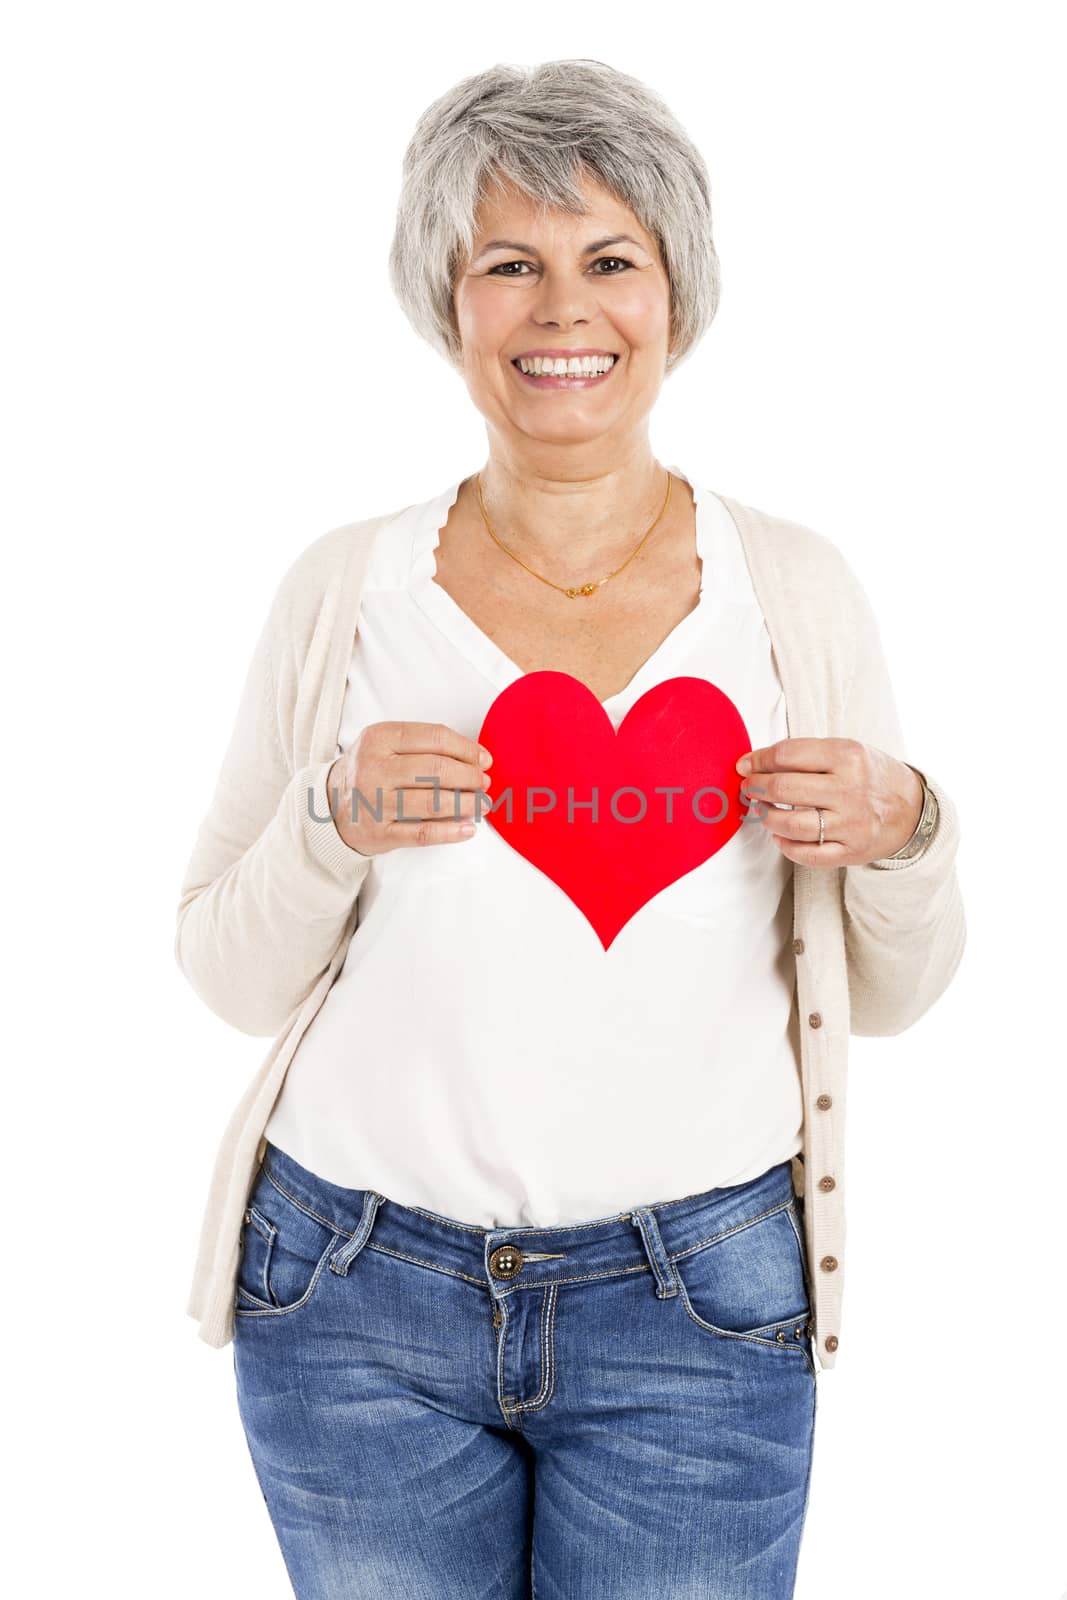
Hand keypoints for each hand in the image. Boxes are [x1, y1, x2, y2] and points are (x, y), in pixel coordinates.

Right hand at [326, 722, 492, 857]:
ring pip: (433, 801)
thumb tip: (475, 758)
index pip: (434, 738)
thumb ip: (424, 745)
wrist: (330, 807)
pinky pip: (422, 834)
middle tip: (483, 782)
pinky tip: (468, 828)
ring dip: (467, 803)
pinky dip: (451, 832)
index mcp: (379, 738)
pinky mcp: (379, 833)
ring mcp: (375, 802)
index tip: (484, 759)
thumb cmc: (370, 771)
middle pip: (436, 769)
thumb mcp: (386, 745)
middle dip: (469, 776)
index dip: (466, 748)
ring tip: (483, 804)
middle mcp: (374, 768)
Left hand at [734, 738, 923, 866]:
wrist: (913, 810)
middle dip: (756, 787)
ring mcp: (850, 824)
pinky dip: (786, 846)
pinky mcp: (851, 851)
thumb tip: (757, 762)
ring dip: (766, 818)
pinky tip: (780, 836)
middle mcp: (849, 790)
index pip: (788, 755)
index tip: (746, 765)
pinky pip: (807, 854)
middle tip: (748, 787)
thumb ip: (807, 754)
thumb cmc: (872, 776)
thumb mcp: (849, 750)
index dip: (758, 760)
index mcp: (848, 756)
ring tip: (761, 811)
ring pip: (790, 824)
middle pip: (783, 788)